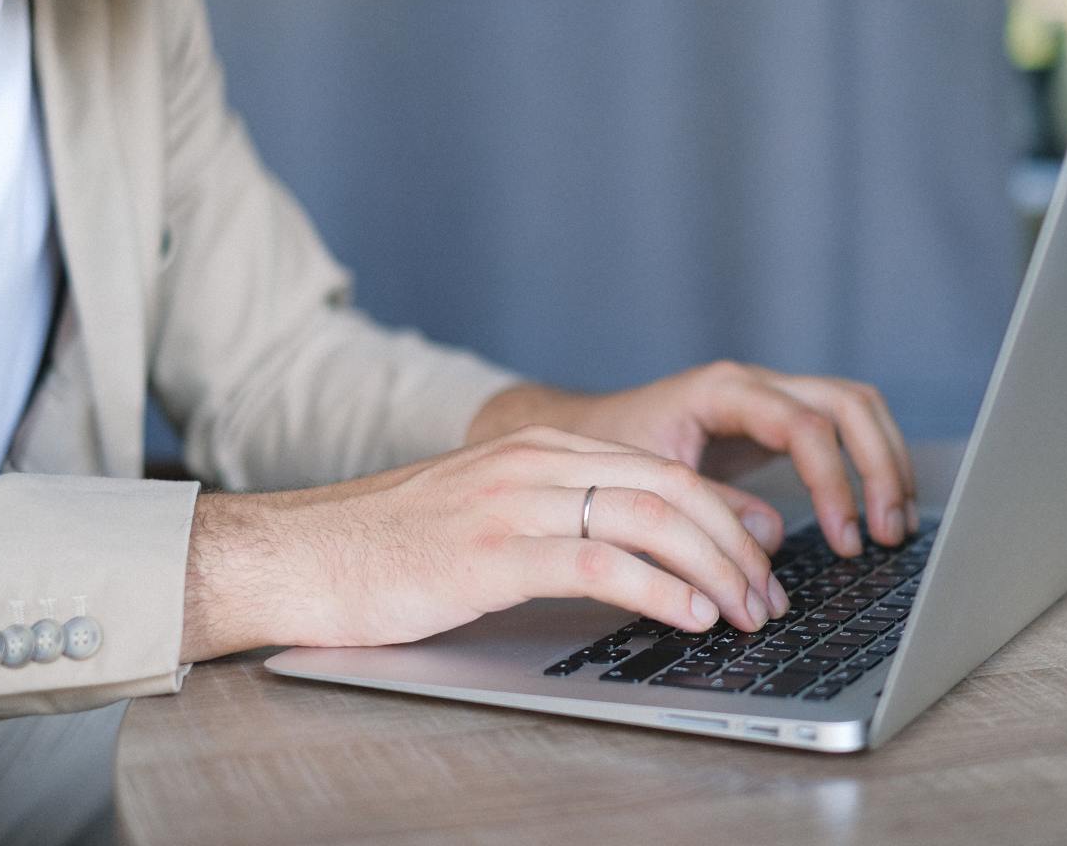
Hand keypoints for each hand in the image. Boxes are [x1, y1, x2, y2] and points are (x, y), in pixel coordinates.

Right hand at [180, 426, 787, 660]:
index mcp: (542, 449)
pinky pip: (598, 561)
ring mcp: (514, 502)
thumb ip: (556, 519)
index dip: (723, 514)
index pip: (660, 471)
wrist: (300, 553)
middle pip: (670, 488)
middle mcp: (536, 462)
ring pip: (647, 518)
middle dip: (734, 545)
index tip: (759, 556)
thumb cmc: (390, 546)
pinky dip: (658, 588)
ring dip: (712, 569)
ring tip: (744, 611)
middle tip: (767, 594)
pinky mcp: (490, 552)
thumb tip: (631, 559)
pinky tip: (688, 615)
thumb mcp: (485, 513)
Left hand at [468, 361, 916, 557]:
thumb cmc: (603, 460)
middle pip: (849, 403)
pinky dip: (867, 464)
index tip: (845, 540)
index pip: (804, 425)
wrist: (577, 435)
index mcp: (722, 391)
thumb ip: (706, 512)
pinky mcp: (775, 420)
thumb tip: (771, 541)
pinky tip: (875, 512)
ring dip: (884, 463)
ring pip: (856, 408)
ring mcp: (769, 396)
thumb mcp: (646, 488)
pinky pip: (841, 426)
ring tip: (893, 527)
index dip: (834, 483)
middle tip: (887, 534)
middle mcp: (753, 384)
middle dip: (878, 467)